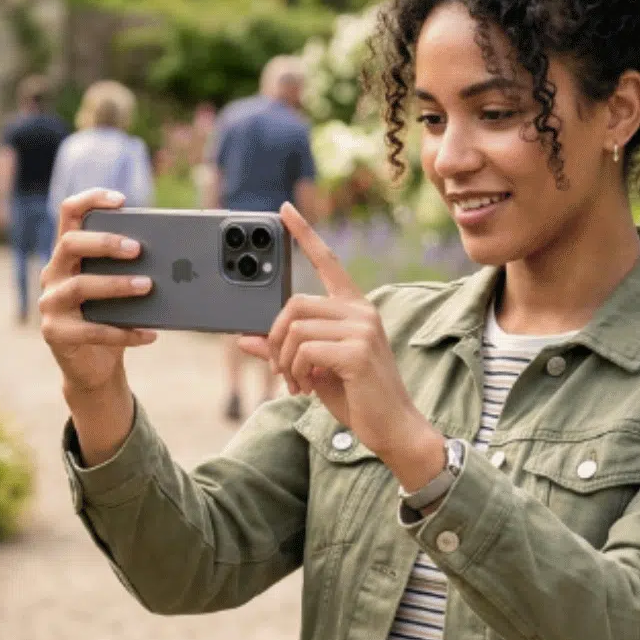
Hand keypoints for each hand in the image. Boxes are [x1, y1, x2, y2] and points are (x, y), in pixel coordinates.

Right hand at [38, 188, 157, 396]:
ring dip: (116, 285)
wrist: (95, 366)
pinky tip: (149, 334)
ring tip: (148, 286)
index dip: (91, 199)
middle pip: (70, 244)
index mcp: (68, 255)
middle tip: (137, 249)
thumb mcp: (119, 288)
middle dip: (105, 243)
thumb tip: (170, 256)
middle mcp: (53, 274)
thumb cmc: (111, 318)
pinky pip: (91, 330)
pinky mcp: (55, 333)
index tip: (121, 201)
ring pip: (79, 286)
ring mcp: (50, 304)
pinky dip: (124, 332)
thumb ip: (130, 268)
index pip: (69, 213)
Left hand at [237, 205, 443, 487]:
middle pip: (294, 304)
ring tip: (299, 383)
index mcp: (354, 308)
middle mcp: (361, 311)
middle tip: (280, 368)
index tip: (284, 211)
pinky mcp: (357, 350)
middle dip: (276, 339)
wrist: (394, 429)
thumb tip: (244, 339)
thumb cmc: (357, 398)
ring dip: (286, 361)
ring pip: (295, 328)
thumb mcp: (314, 369)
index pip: (327, 261)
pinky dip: (296, 372)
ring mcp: (362, 328)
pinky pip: (304, 349)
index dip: (304, 234)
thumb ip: (285, 350)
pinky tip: (309, 387)